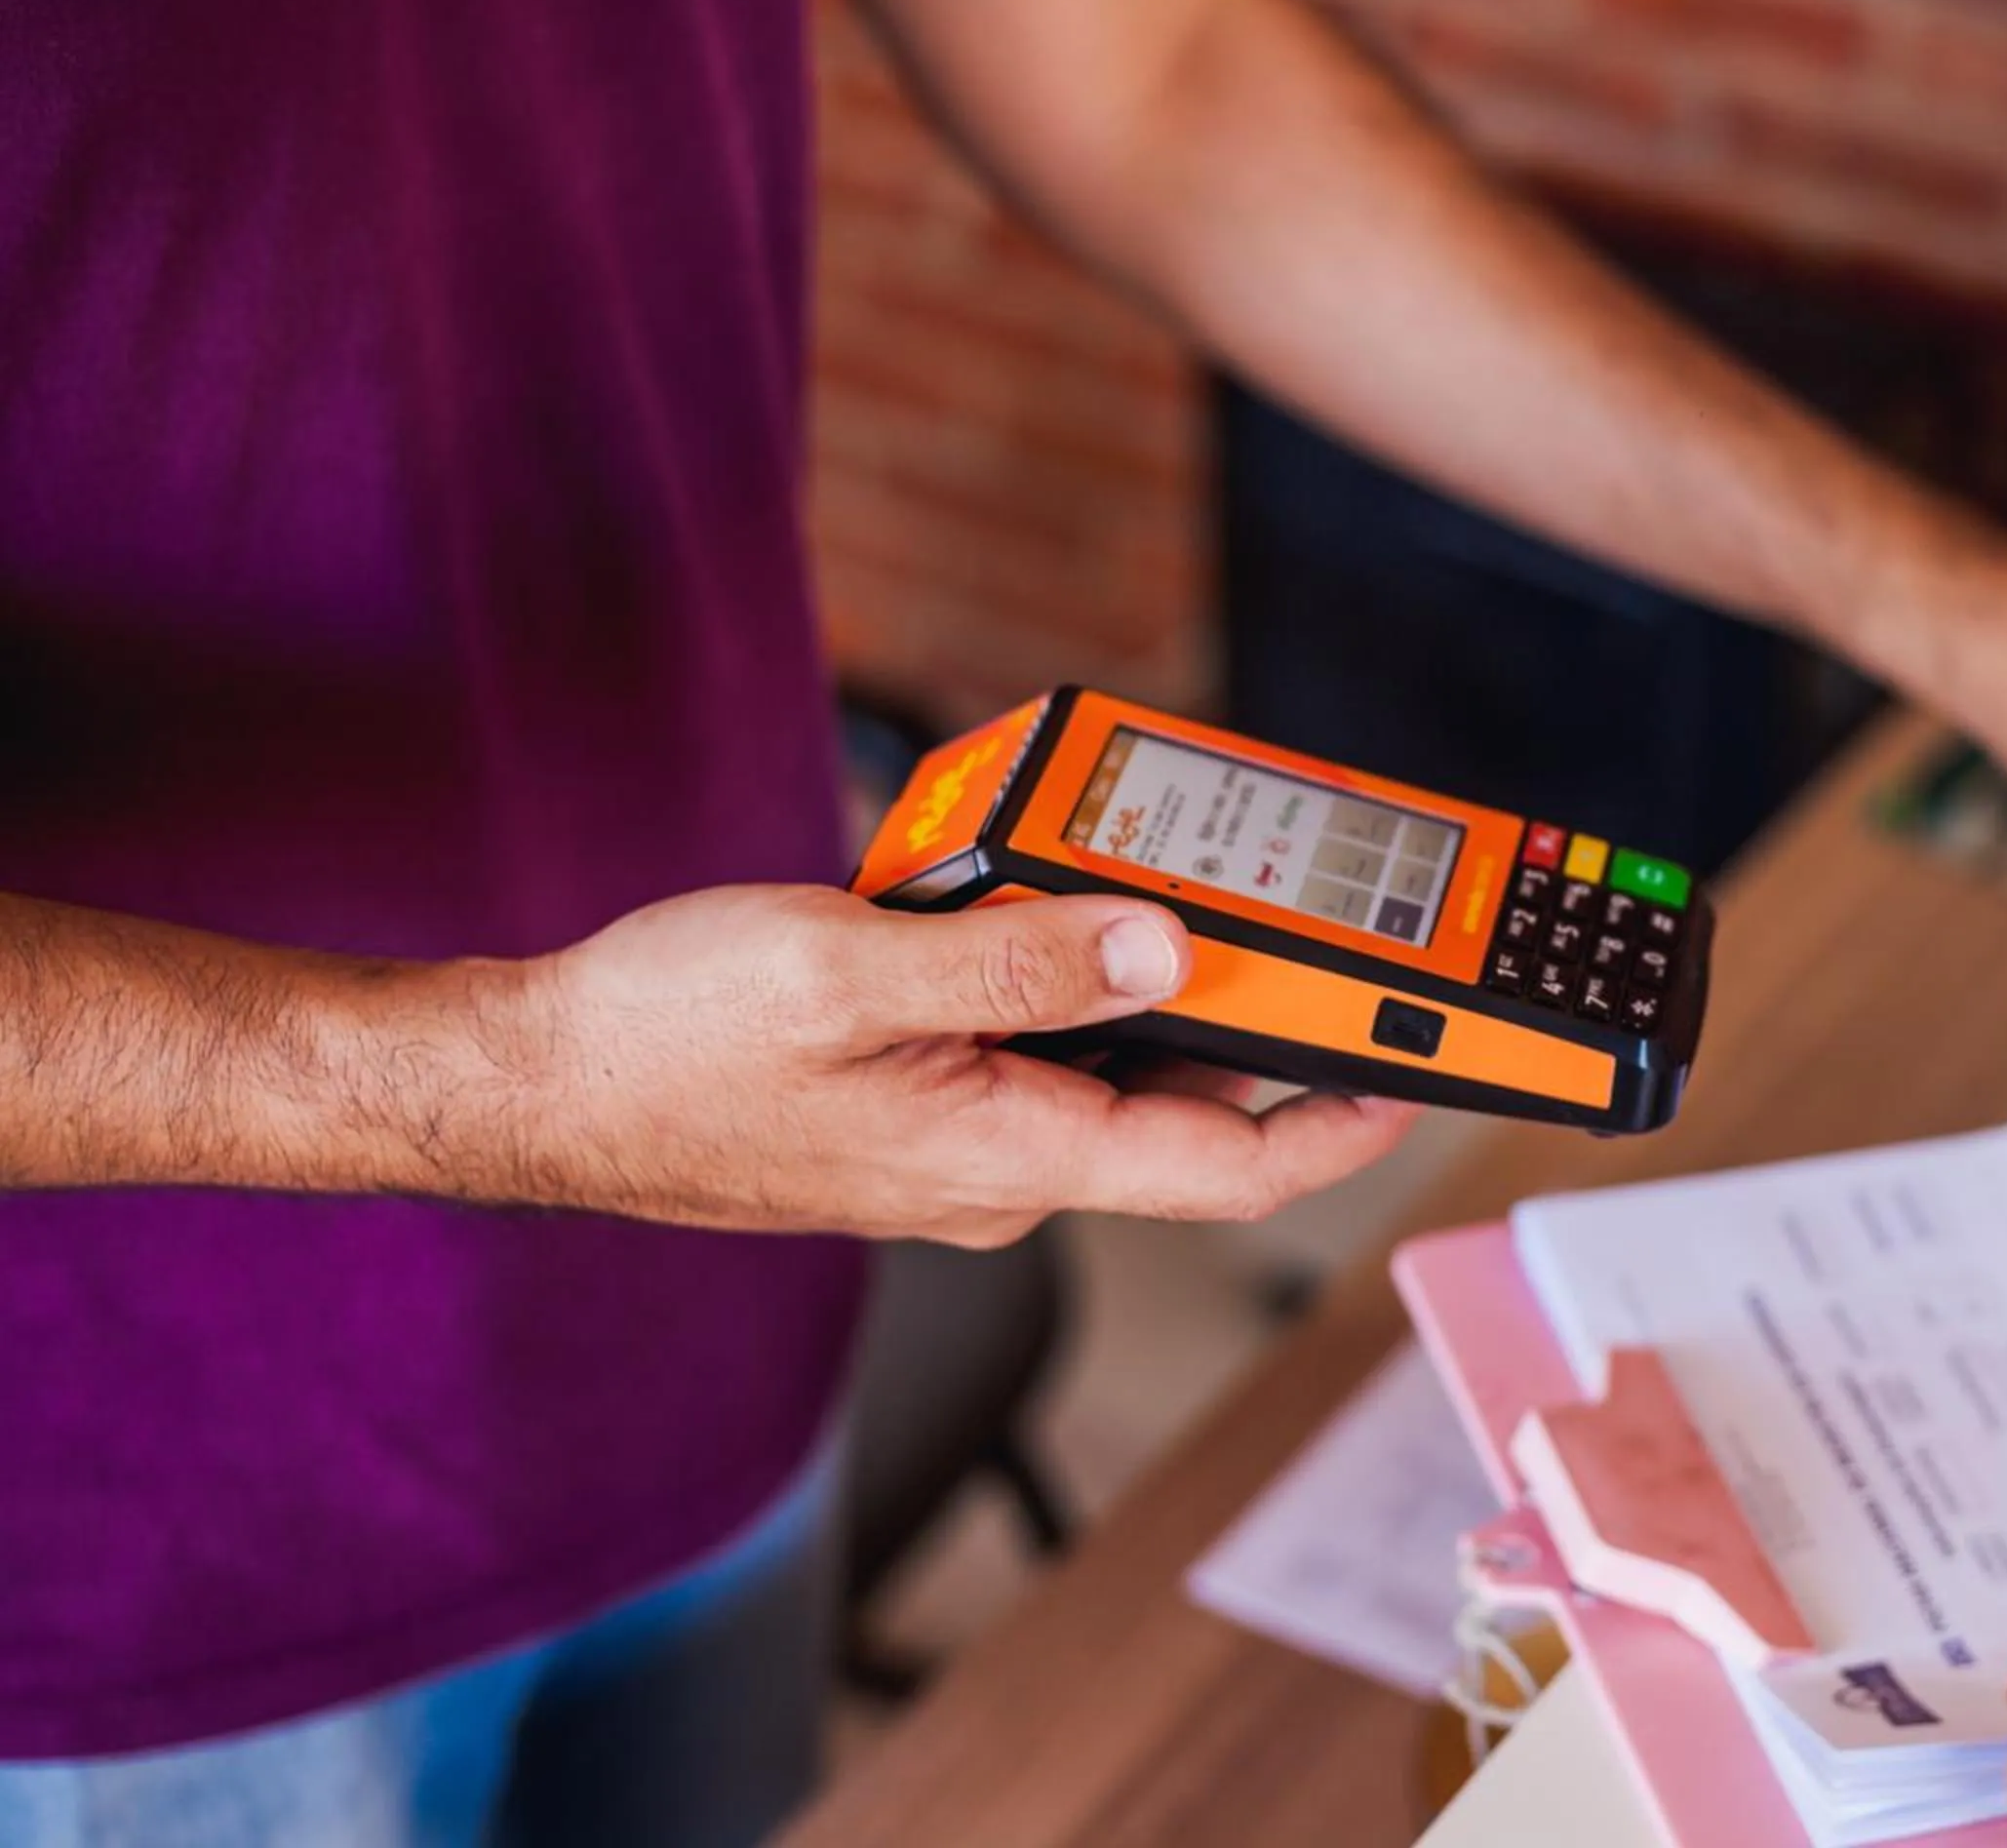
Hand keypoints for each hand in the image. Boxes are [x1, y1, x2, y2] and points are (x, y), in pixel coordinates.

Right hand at [482, 886, 1415, 1245]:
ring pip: (1108, 1074)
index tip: (1424, 1071)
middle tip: (1317, 926)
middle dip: (1261, 1023)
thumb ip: (1016, 961)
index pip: (1228, 1166)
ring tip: (1183, 888)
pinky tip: (1049, 909)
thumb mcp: (848, 974)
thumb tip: (1161, 946)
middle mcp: (999, 1169)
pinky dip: (1071, 986)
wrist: (530, 1082)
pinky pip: (1034, 1055)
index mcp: (1005, 1156)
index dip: (1342, 1119)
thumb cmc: (661, 1041)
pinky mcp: (915, 1110)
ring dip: (1157, 993)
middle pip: (1183, 1111)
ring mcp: (956, 1144)